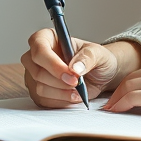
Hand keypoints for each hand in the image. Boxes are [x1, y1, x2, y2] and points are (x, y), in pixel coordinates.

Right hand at [21, 29, 140, 107]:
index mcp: (47, 38)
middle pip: (36, 69)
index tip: (71, 74)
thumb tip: (75, 67)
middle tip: (78, 86)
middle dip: (58, 80)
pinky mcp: (40, 91)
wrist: (104, 74)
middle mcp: (37, 56)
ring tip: (79, 92)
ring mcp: (36, 75)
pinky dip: (59, 102)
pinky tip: (74, 99)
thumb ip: (87, 57)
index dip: (52, 62)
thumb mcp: (99, 54)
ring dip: (60, 93)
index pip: (38, 47)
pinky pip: (42, 100)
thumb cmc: (101, 59)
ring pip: (39, 87)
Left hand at [103, 57, 140, 124]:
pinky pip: (131, 98)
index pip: (140, 73)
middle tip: (109, 103)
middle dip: (117, 92)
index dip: (128, 84)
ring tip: (109, 109)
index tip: (121, 94)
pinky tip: (115, 111)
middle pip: (129, 79)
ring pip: (126, 87)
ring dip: (115, 99)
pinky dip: (120, 104)